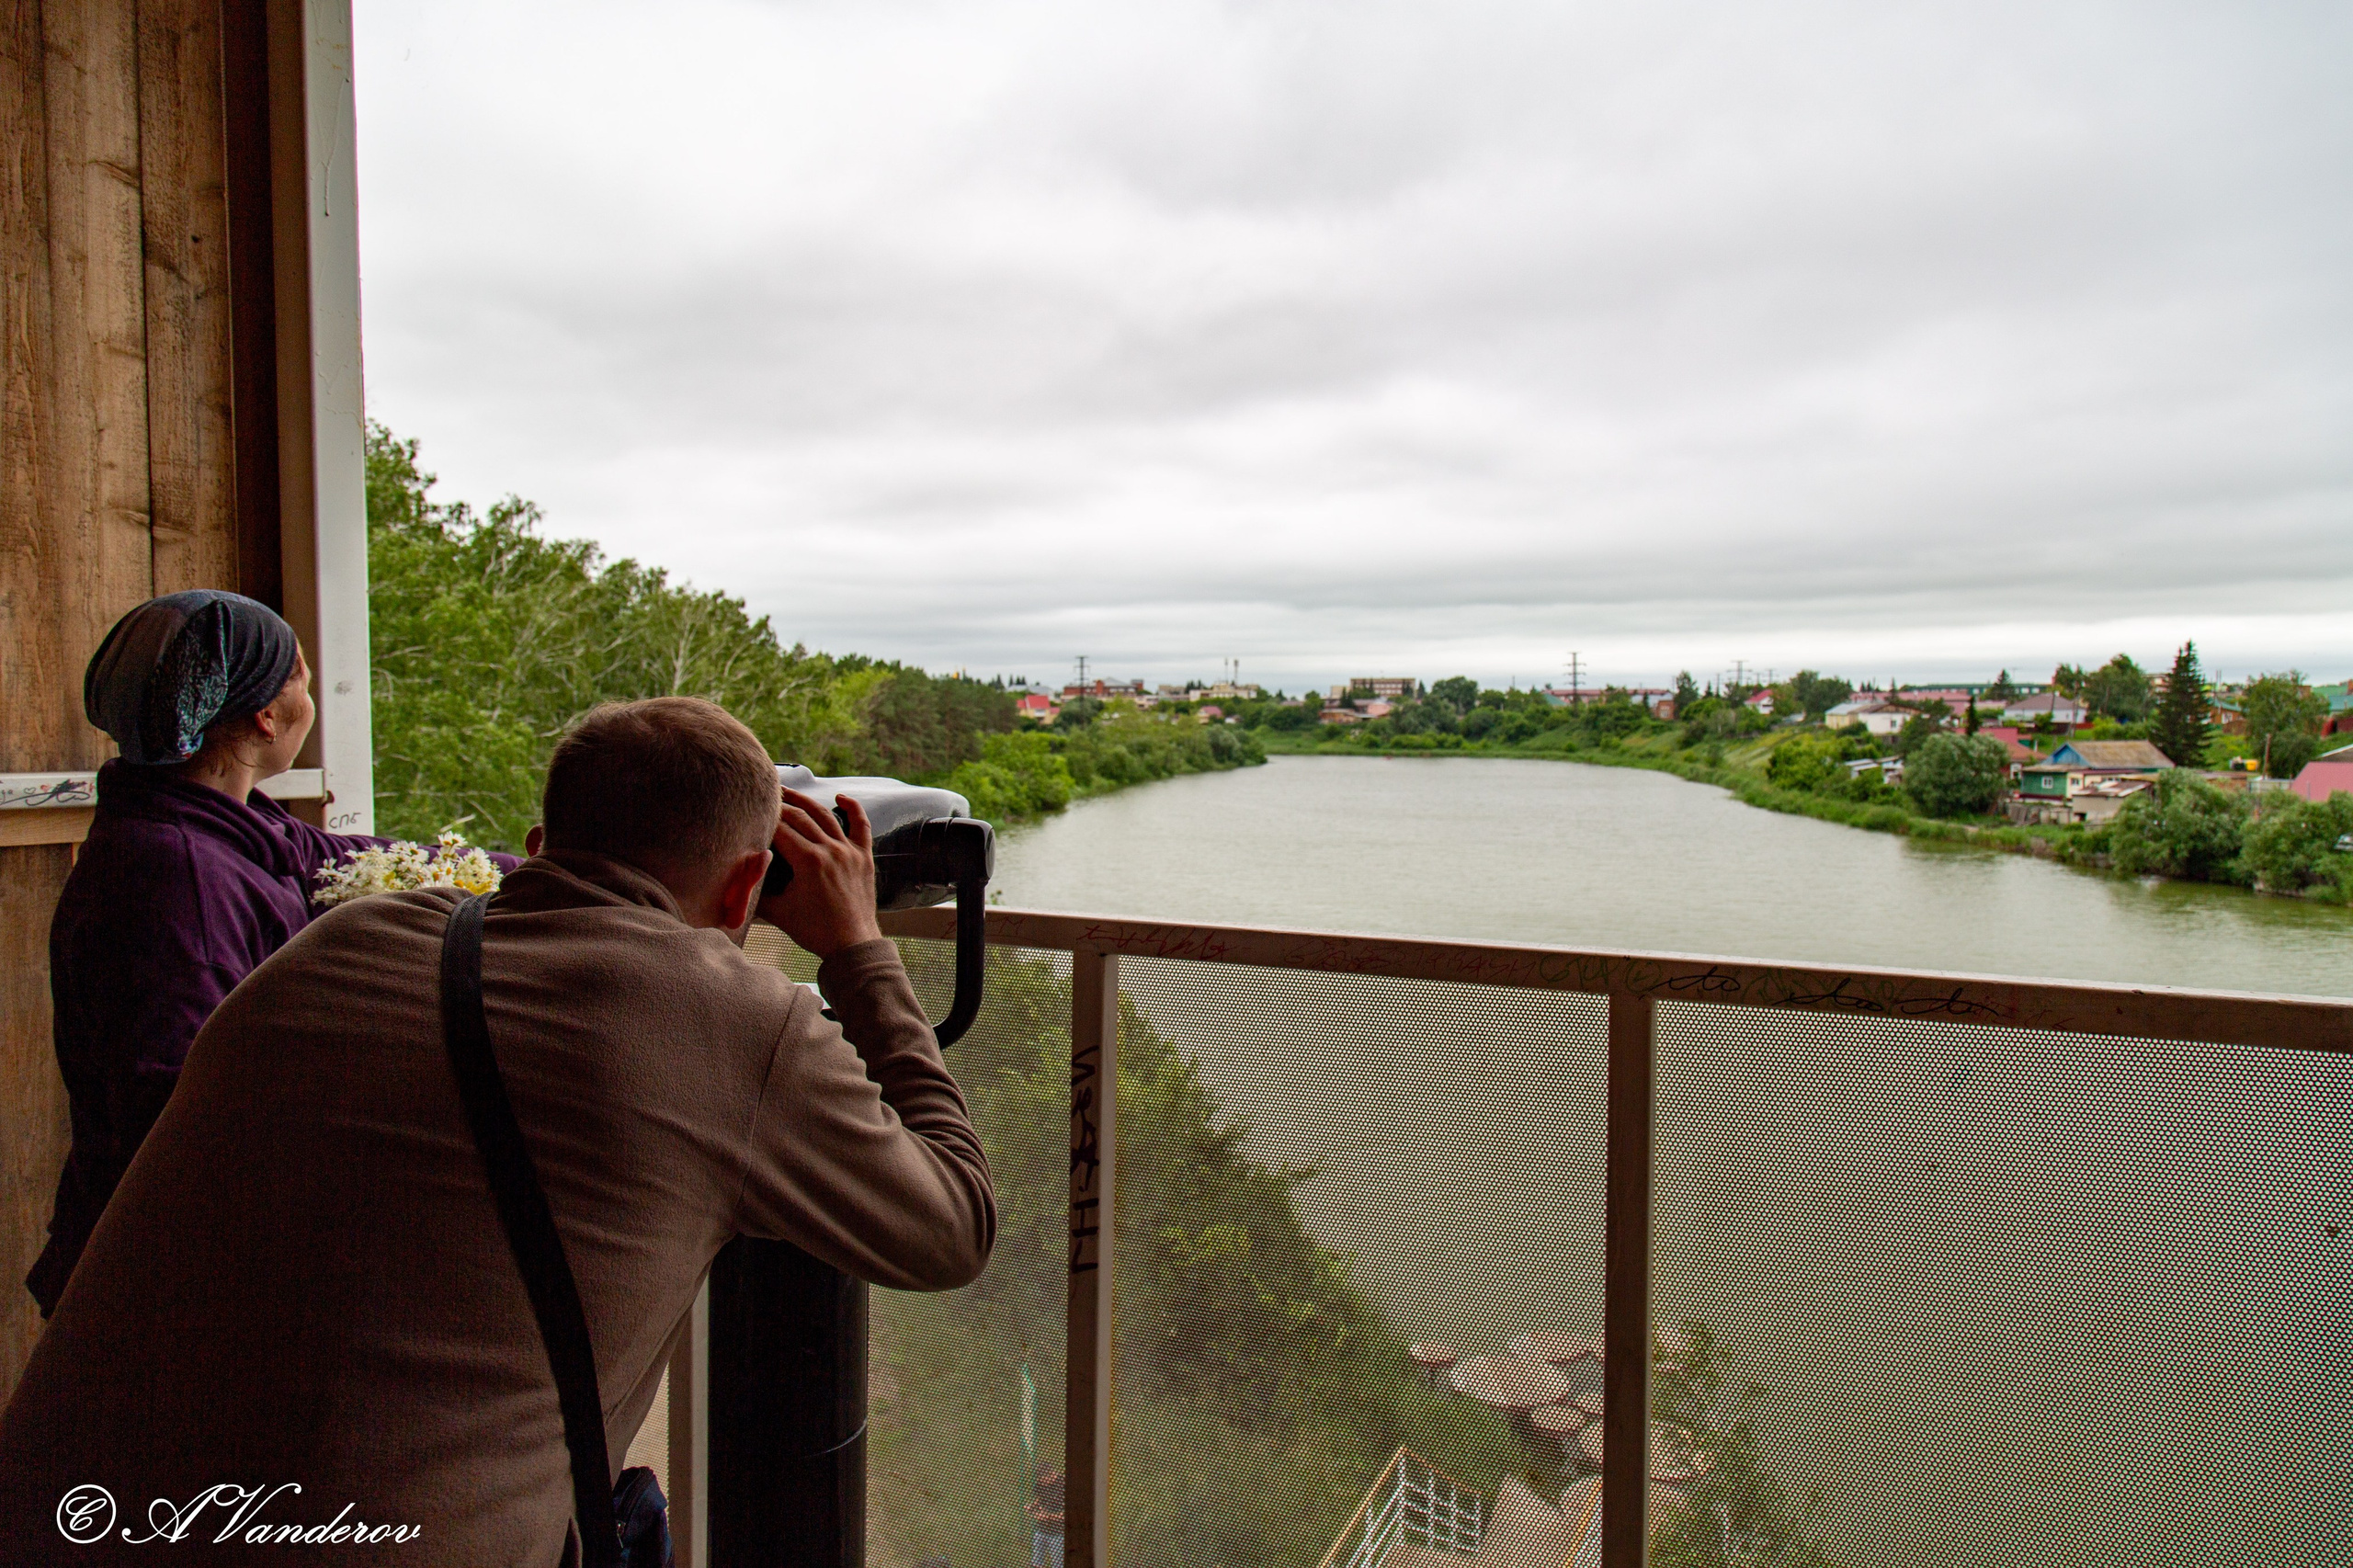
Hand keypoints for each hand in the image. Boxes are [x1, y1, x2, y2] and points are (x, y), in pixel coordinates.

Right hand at [757, 788, 882, 958]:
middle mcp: (830, 850)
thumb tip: (736, 878)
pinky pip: (860, 826)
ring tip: (789, 792)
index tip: (751, 810)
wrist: (851, 944)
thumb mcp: (778, 911)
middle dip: (780, 804)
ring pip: (826, 816)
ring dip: (806, 801)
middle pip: (800, 817)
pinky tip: (840, 797)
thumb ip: (757, 891)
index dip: (764, 818)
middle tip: (765, 796)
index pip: (780, 829)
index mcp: (808, 861)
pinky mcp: (863, 857)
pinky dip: (852, 808)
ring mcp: (849, 851)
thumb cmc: (814, 931)